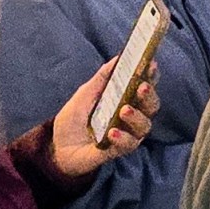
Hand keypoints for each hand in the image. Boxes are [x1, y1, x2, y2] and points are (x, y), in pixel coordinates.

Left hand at [47, 57, 157, 177]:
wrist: (57, 147)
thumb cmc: (73, 119)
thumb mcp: (85, 94)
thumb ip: (102, 78)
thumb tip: (118, 58)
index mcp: (126, 99)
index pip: (145, 85)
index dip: (151, 75)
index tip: (152, 65)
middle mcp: (131, 116)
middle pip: (151, 105)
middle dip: (149, 95)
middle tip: (142, 87)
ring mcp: (126, 134)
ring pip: (144, 126)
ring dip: (137, 116)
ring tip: (124, 110)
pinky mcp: (118, 150)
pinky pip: (129, 144)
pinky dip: (123, 138)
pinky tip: (112, 133)